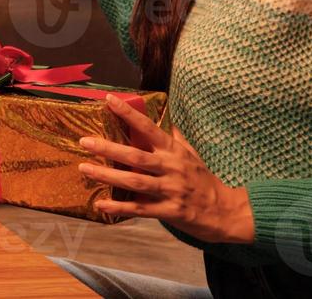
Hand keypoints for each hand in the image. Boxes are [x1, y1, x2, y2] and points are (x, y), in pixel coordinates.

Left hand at [79, 93, 254, 244]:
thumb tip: (164, 117)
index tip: (109, 101)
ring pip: (135, 182)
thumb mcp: (191, 154)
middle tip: (85, 142)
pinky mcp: (170, 211)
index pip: (149, 128)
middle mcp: (171, 168)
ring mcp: (171, 190)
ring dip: (108, 175)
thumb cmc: (203, 179)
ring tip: (86, 169)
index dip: (129, 114)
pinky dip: (120, 207)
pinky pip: (141, 209)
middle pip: (136, 156)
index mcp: (174, 152)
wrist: (226, 211)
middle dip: (109, 148)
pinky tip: (101, 204)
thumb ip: (175, 138)